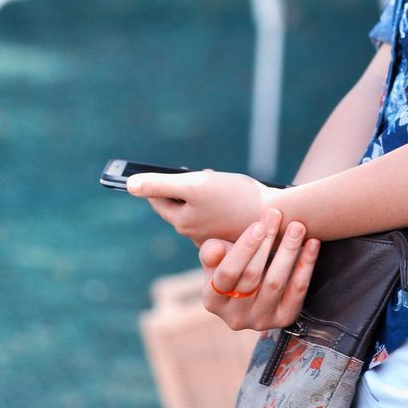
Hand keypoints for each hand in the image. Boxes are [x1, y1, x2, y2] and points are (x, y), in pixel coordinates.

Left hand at [126, 169, 278, 244]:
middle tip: (200, 174)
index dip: (158, 182)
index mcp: (182, 222)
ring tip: (222, 183)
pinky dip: (221, 202)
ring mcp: (214, 235)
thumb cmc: (236, 197)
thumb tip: (130, 186)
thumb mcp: (195, 184)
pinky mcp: (231, 234)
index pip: (159, 200)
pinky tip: (236, 195)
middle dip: (185, 186)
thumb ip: (161, 184)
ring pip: (200, 208)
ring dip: (205, 193)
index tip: (155, 172)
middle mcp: (195, 234)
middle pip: (181, 204)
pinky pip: (218, 214)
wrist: (277, 215)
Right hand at [200, 208, 320, 330]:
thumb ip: (212, 250)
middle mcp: (234, 317)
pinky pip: (297, 291)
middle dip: (266, 242)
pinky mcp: (283, 318)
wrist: (254, 278)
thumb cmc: (233, 259)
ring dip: (288, 251)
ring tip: (297, 226)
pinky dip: (306, 265)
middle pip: (252, 276)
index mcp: (212, 300)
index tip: (258, 225)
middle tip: (277, 215)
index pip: (227, 274)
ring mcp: (260, 320)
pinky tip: (312, 243)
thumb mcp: (217, 254)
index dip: (243, 249)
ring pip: (275, 283)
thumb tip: (215, 250)